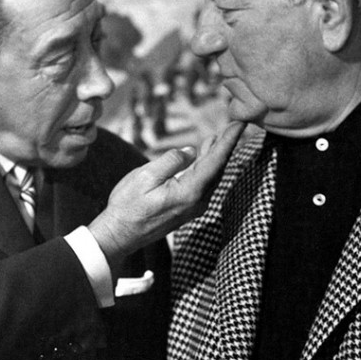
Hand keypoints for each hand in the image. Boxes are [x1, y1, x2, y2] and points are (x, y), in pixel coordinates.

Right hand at [89, 121, 244, 269]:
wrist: (120, 235)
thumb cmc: (128, 206)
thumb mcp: (145, 176)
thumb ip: (171, 161)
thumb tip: (191, 151)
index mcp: (190, 192)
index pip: (216, 161)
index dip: (229, 141)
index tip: (240, 124)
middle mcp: (198, 202)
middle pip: (218, 169)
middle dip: (226, 147)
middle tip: (234, 126)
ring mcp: (194, 207)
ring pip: (211, 177)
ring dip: (215, 156)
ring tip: (217, 138)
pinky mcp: (187, 209)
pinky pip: (203, 185)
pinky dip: (206, 168)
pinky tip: (202, 158)